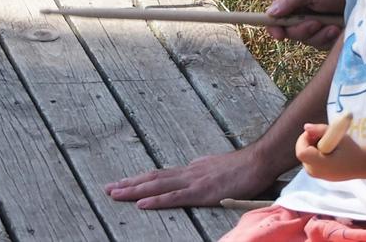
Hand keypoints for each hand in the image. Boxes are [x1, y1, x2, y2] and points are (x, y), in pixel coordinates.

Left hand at [104, 145, 279, 208]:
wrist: (258, 162)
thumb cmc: (242, 168)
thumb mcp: (216, 168)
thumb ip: (202, 172)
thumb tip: (192, 173)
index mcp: (190, 169)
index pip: (160, 175)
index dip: (140, 180)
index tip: (122, 183)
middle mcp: (187, 172)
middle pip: (152, 178)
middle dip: (128, 184)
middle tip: (107, 189)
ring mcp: (192, 182)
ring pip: (157, 186)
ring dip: (134, 190)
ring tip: (115, 194)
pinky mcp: (201, 192)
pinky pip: (174, 197)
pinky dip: (156, 201)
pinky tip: (141, 204)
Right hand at [266, 0, 347, 47]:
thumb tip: (270, 13)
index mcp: (295, 1)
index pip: (276, 17)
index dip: (274, 27)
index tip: (279, 35)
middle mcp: (303, 14)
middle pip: (291, 32)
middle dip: (302, 30)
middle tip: (316, 23)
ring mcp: (317, 26)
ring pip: (307, 40)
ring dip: (320, 34)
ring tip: (333, 25)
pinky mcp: (329, 35)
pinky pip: (322, 44)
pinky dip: (329, 38)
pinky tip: (338, 29)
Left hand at [296, 124, 365, 181]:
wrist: (362, 165)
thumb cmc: (351, 150)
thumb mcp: (338, 136)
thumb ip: (320, 130)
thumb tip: (306, 127)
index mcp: (321, 164)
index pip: (301, 152)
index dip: (303, 140)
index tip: (314, 133)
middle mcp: (316, 172)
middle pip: (302, 153)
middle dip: (308, 141)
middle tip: (321, 135)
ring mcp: (316, 175)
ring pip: (305, 157)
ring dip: (311, 146)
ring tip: (325, 142)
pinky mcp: (318, 175)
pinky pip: (309, 162)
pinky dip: (314, 153)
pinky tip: (326, 150)